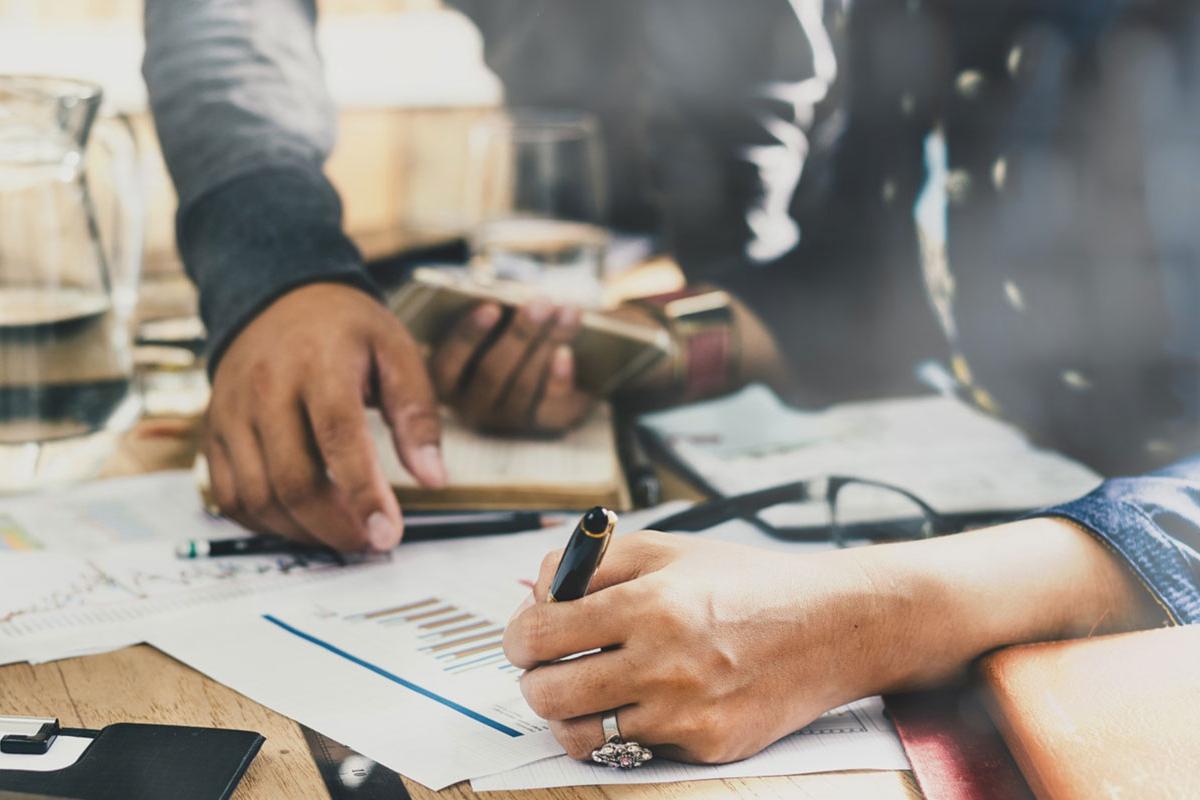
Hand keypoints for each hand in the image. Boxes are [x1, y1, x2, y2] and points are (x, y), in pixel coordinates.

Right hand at [204, 282, 445, 550]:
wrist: (277, 297)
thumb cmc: (346, 329)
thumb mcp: (397, 352)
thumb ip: (417, 415)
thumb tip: (432, 477)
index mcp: (318, 364)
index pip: (337, 438)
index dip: (363, 494)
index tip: (388, 534)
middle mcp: (265, 390)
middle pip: (291, 480)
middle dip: (334, 526)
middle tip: (371, 542)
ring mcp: (231, 414)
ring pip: (257, 496)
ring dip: (302, 531)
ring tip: (342, 534)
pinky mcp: (213, 433)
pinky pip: (229, 495)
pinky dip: (264, 523)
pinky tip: (301, 523)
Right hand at [431, 301, 591, 433]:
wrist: (541, 380)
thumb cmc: (504, 342)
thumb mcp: (490, 332)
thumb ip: (493, 320)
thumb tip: (514, 302)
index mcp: (447, 382)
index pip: (448, 364)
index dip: (468, 335)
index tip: (492, 307)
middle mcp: (471, 407)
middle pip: (492, 373)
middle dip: (520, 334)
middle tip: (542, 304)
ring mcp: (506, 419)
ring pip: (524, 384)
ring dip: (549, 343)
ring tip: (568, 313)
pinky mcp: (539, 424)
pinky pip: (549, 403)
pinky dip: (558, 376)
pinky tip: (567, 351)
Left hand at [503, 533, 879, 763]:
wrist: (826, 627)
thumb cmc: (744, 583)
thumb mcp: (668, 549)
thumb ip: (594, 563)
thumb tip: (539, 590)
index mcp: (648, 604)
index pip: (539, 634)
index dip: (519, 636)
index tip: (527, 635)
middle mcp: (662, 662)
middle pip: (547, 694)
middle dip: (536, 679)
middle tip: (551, 665)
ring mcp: (683, 713)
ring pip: (580, 736)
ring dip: (571, 714)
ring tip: (588, 691)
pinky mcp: (704, 747)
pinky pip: (633, 749)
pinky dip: (627, 728)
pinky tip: (645, 701)